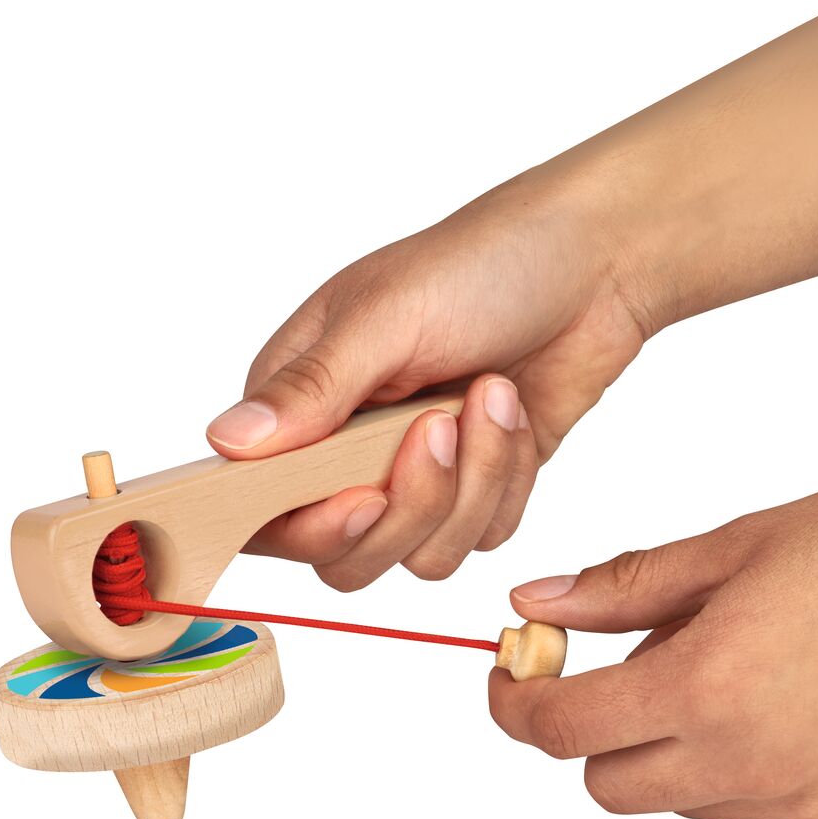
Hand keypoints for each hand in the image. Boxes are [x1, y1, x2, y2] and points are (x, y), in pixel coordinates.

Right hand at [206, 176, 648, 589]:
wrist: (591, 264)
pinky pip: (483, 536)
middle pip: (346, 553)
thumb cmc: (483, 263)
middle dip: (410, 503)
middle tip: (439, 424)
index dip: (309, 525)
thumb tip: (225, 442)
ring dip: (471, 483)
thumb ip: (312, 388)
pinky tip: (516, 412)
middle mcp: (350, 449)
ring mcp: (417, 474)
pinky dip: (508, 481)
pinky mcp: (478, 488)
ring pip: (423, 554)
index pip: (262, 508)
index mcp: (302, 401)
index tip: (366, 496)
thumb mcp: (389, 313)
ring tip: (491, 397)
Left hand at [490, 453, 817, 818]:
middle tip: (608, 660)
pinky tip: (774, 693)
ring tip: (713, 660)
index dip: (516, 707)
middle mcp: (756, 765)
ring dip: (664, 745)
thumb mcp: (734, 545)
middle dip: (587, 729)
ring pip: (682, 800)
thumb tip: (535, 603)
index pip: (566, 732)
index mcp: (712, 688)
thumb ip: (624, 587)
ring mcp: (811, 803)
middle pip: (610, 784)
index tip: (507, 676)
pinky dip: (733, 761)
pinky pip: (756, 806)